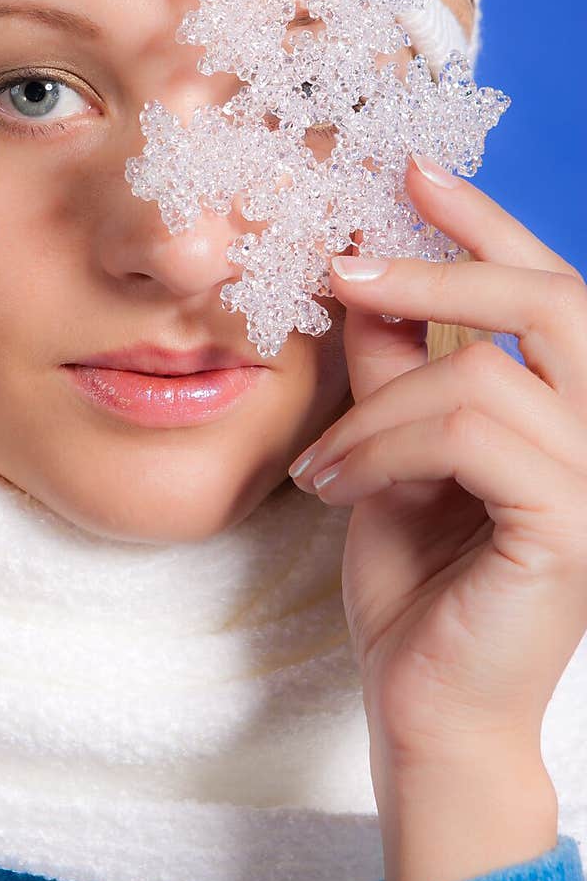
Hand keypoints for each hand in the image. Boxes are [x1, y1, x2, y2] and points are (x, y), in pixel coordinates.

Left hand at [287, 152, 586, 880]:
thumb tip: (362, 275)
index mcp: (572, 413)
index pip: (552, 293)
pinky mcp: (571, 528)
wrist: (424, 709)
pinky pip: (467, 436)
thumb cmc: (416, 586)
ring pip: (483, 376)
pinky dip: (381, 447)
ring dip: (375, 406)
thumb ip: (392, 367)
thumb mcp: (390, 451)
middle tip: (347, 260)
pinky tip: (333, 488)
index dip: (488, 224)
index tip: (412, 171)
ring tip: (318, 462)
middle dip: (448, 263)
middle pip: (559, 303)